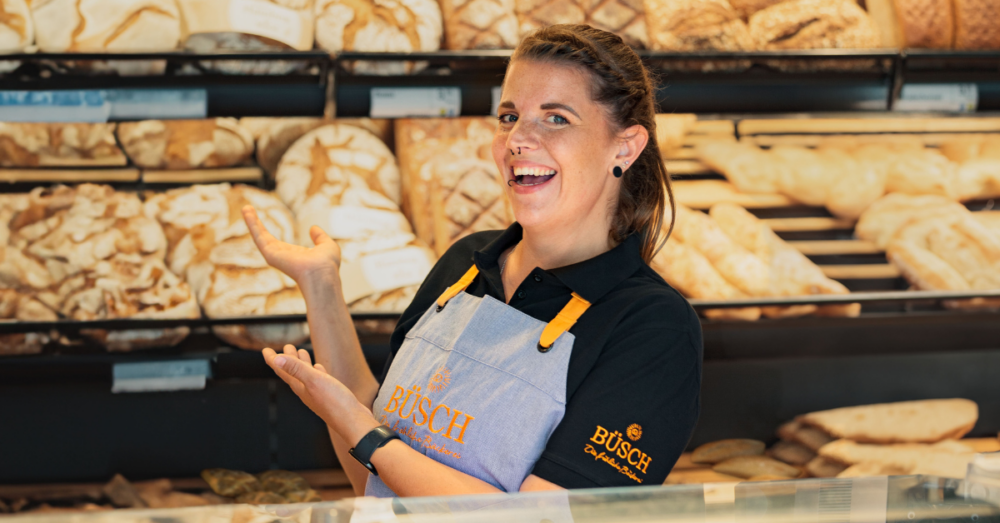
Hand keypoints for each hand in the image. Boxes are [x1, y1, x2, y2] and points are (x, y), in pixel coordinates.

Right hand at [243, 205, 341, 285]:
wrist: (322, 273)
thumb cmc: (326, 265)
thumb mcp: (326, 245)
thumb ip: (320, 237)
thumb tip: (313, 228)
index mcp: (293, 255)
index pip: (276, 242)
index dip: (269, 232)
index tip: (261, 221)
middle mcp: (281, 256)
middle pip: (264, 237)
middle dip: (256, 224)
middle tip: (248, 210)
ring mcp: (274, 255)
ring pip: (259, 235)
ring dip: (251, 221)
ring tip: (245, 207)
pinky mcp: (270, 254)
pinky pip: (258, 236)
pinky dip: (252, 224)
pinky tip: (247, 212)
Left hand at [263, 345, 379, 445]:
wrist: (353, 421)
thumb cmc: (335, 402)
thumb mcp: (314, 381)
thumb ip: (296, 369)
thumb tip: (275, 359)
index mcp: (300, 387)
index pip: (282, 371)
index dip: (272, 360)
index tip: (265, 350)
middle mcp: (306, 391)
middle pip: (293, 372)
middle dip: (287, 358)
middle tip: (286, 346)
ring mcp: (317, 394)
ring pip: (306, 375)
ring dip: (301, 363)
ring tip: (301, 352)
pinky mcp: (329, 395)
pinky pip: (318, 380)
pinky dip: (316, 372)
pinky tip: (319, 368)